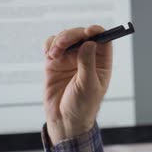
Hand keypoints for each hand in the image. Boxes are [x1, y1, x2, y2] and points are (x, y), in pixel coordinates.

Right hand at [43, 25, 112, 144]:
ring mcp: (70, 58)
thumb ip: (88, 63)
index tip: (88, 32)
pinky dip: (49, 46)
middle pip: (81, 35)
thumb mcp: (88, 85)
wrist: (63, 120)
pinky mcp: (55, 62)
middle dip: (72, 35)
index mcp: (101, 62)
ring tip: (54, 55)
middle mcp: (86, 57)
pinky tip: (50, 55)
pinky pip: (52, 45)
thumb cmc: (82, 107)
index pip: (102, 39)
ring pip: (65, 37)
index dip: (96, 31)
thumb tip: (89, 43)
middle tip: (63, 43)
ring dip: (58, 41)